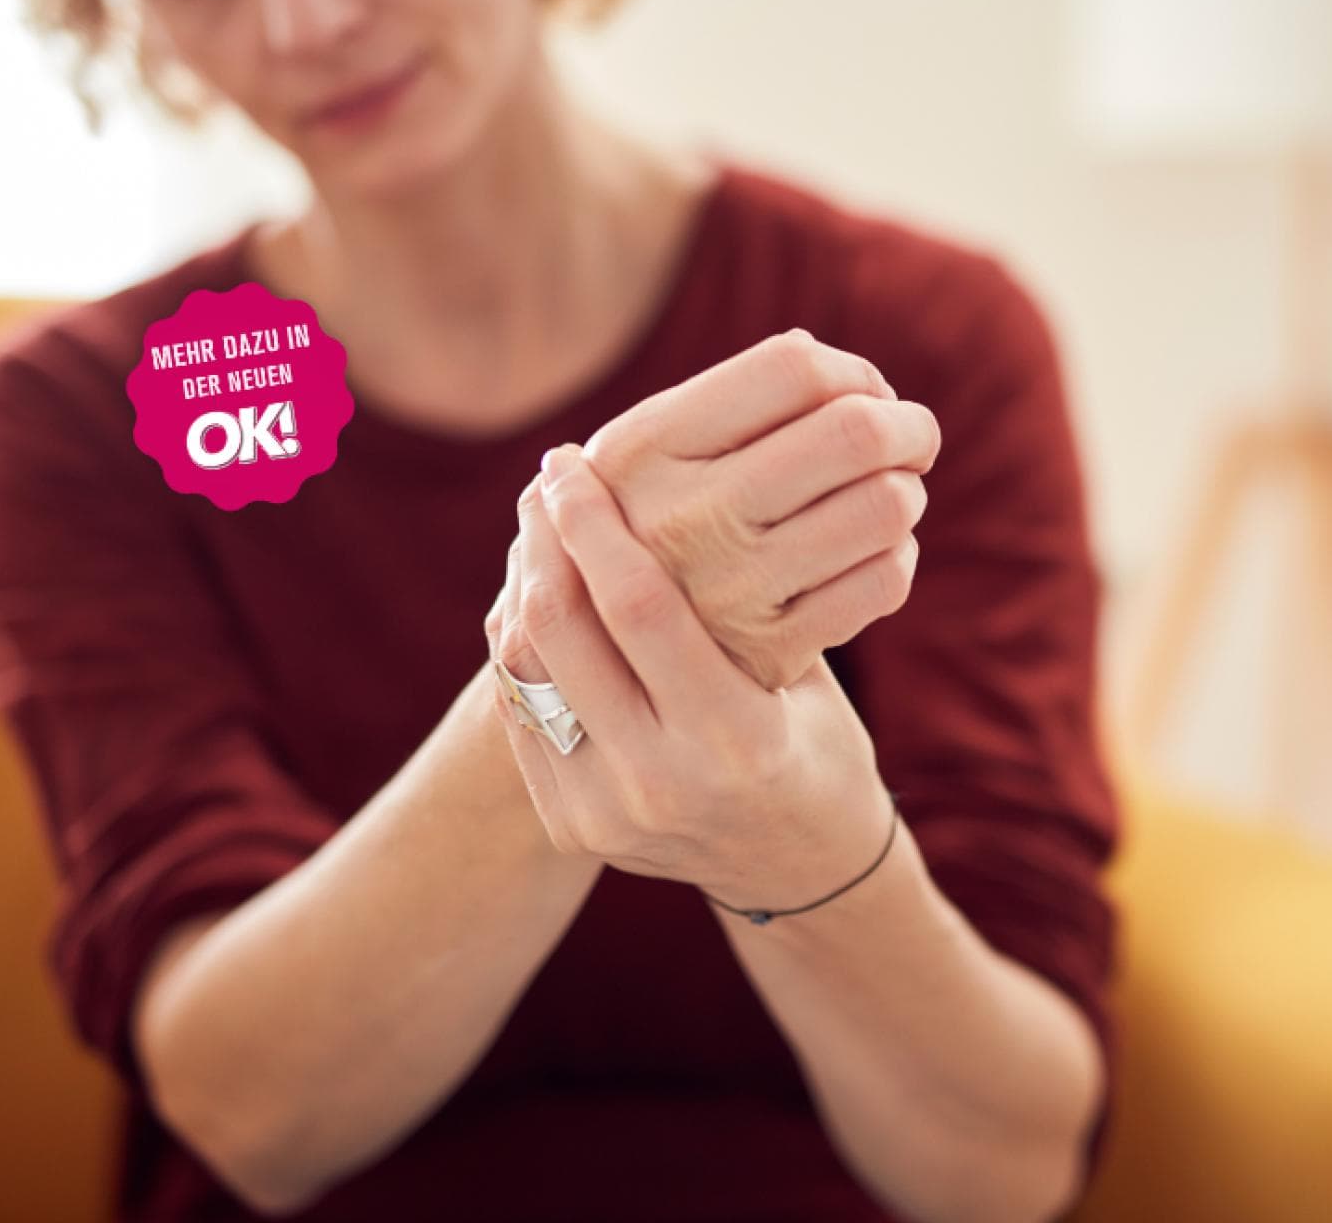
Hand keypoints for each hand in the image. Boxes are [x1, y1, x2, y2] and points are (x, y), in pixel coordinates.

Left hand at [484, 448, 895, 904]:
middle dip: (544, 541)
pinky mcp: (569, 823)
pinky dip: (523, 640)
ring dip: (523, 585)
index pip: (639, 606)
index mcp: (737, 740)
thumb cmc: (812, 738)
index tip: (573, 463)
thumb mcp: (802, 668)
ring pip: (524, 670)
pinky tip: (539, 591)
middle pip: (560, 633)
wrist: (794, 867)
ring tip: (540, 528)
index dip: (594, 523)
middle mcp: (661, 784)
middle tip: (548, 482)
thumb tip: (679, 472)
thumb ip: (739, 597)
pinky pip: (520, 708)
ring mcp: (606, 814)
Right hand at [575, 329, 940, 691]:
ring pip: (885, 506)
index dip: (853, 372)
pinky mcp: (771, 651)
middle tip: (912, 438)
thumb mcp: (646, 452)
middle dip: (909, 426)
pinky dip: (897, 557)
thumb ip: (726, 398)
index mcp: (645, 448)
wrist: (605, 659)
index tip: (865, 393)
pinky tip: (873, 553)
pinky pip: (884, 581)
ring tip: (888, 496)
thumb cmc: (648, 522)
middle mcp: (684, 515)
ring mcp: (729, 589)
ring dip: (906, 492)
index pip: (794, 369)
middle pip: (854, 432)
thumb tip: (830, 363)